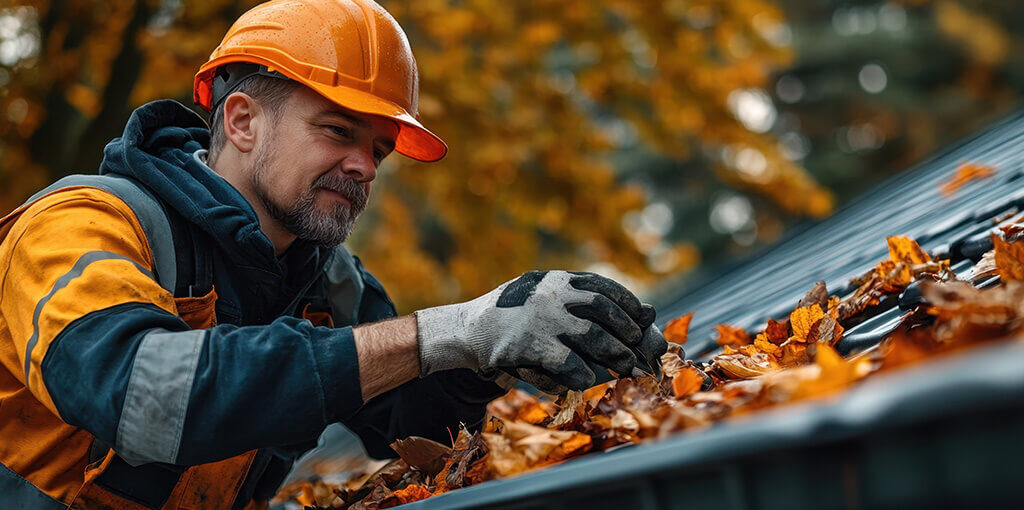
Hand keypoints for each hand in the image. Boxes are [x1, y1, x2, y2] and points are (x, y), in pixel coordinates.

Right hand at [415, 270, 667, 393]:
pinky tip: (591, 380)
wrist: (468, 328)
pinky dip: (584, 372)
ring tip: (628, 365)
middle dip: (627, 330)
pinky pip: (568, 361)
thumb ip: (581, 300)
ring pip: (592, 336)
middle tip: (642, 347)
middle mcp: (552, 294)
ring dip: (615, 353)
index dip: (627, 304)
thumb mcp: (543, 295)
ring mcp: (542, 319)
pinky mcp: (530, 345)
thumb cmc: (514, 315)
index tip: (643, 319)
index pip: (603, 287)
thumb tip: (644, 312)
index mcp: (557, 280)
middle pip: (603, 310)